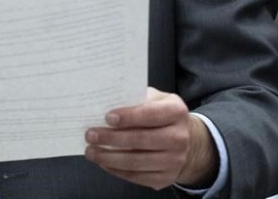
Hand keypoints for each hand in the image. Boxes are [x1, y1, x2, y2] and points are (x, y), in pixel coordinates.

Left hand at [84, 87, 217, 190]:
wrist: (187, 140)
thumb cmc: (162, 114)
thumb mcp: (157, 98)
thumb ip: (136, 98)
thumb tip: (106, 103)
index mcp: (176, 111)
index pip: (151, 114)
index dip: (129, 117)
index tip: (107, 117)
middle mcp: (179, 137)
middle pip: (141, 140)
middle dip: (112, 138)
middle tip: (90, 135)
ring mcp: (175, 160)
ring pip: (137, 162)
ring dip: (109, 157)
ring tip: (91, 151)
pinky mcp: (166, 178)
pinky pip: (137, 177)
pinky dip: (117, 170)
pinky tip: (104, 162)